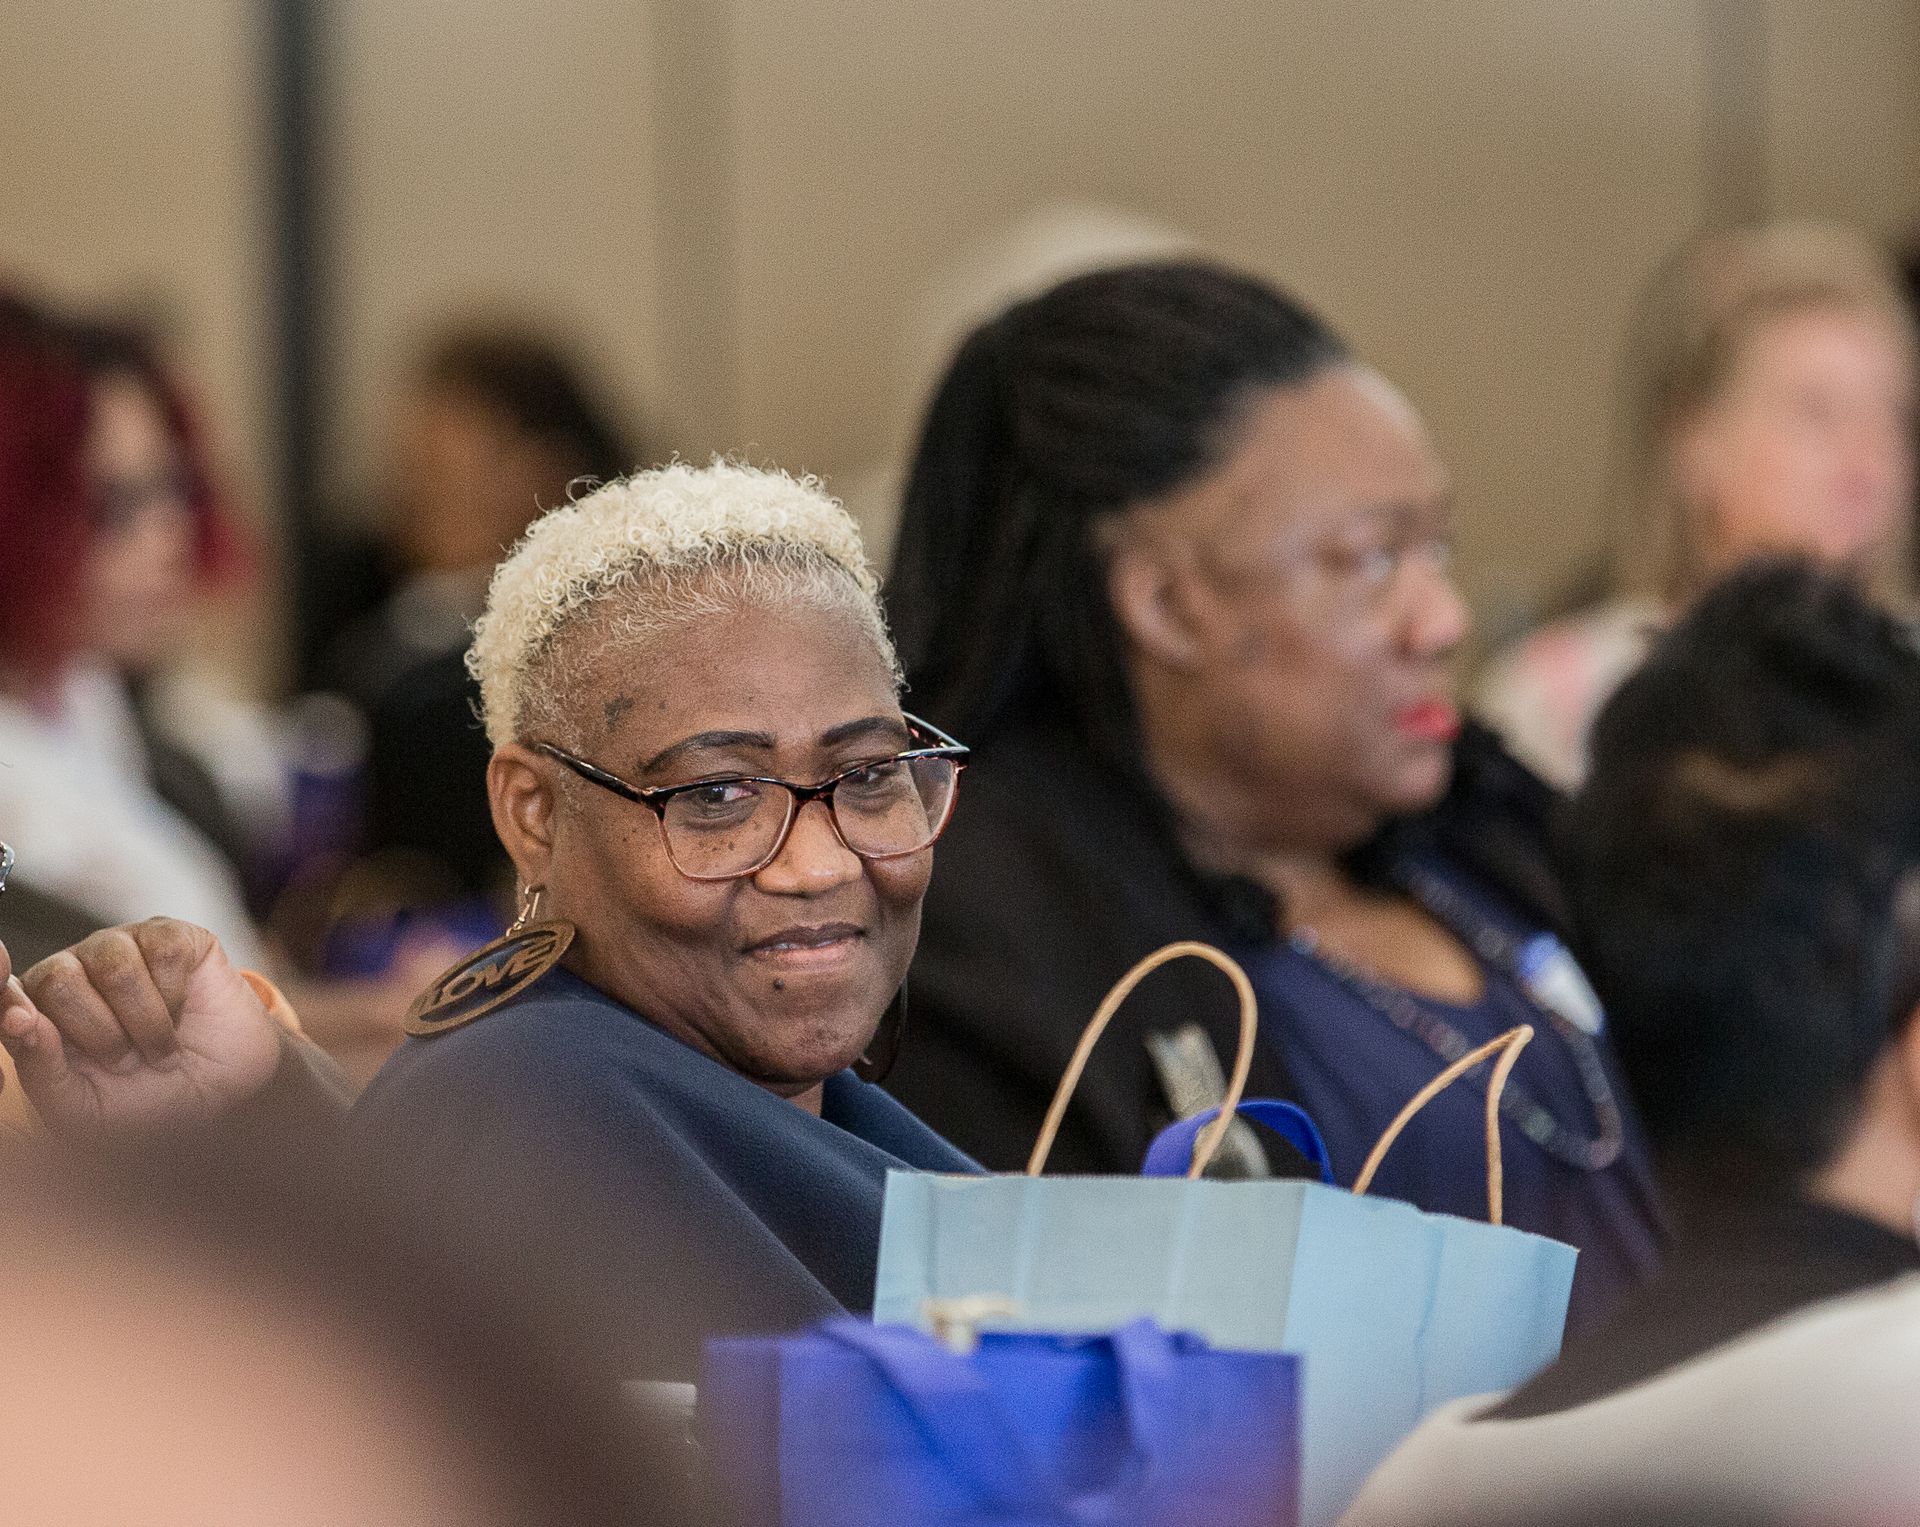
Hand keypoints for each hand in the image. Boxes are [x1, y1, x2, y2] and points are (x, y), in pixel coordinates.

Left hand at [0, 918, 284, 1137]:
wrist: (223, 1095)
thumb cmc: (143, 1103)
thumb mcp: (81, 1108)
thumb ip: (40, 1067)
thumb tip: (20, 1019)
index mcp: (40, 1010)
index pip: (5, 990)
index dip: (3, 992)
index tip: (20, 1020)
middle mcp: (75, 970)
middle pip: (58, 977)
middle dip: (99, 1034)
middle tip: (125, 1060)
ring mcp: (124, 948)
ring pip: (114, 965)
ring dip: (144, 1022)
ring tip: (159, 1047)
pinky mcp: (173, 938)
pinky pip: (164, 953)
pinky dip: (176, 998)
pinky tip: (181, 1014)